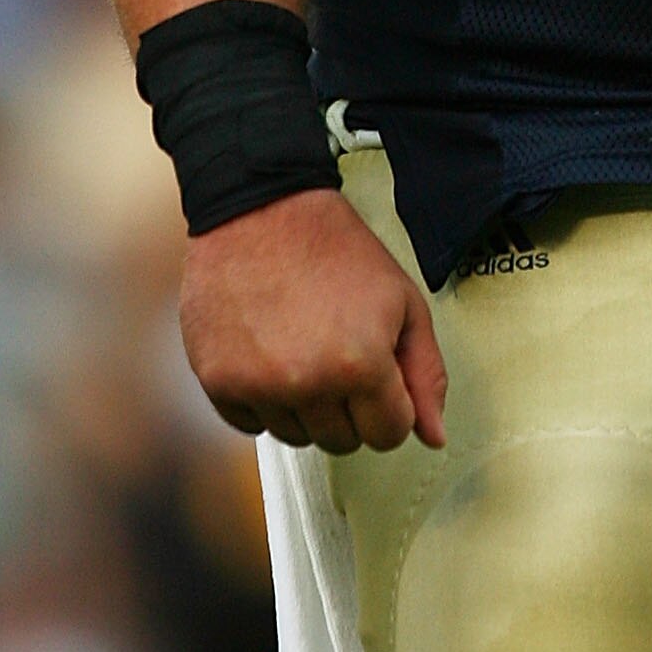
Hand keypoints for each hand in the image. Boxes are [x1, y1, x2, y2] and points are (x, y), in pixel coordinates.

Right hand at [180, 185, 447, 456]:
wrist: (262, 210)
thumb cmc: (337, 251)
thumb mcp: (403, 301)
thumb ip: (425, 373)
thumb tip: (434, 437)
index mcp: (360, 365)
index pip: (389, 434)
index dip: (391, 407)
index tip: (380, 377)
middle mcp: (305, 384)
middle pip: (342, 441)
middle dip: (350, 408)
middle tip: (341, 354)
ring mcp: (256, 386)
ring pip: (295, 437)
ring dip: (306, 406)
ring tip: (304, 348)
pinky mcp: (217, 382)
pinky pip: (251, 425)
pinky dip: (264, 401)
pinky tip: (271, 354)